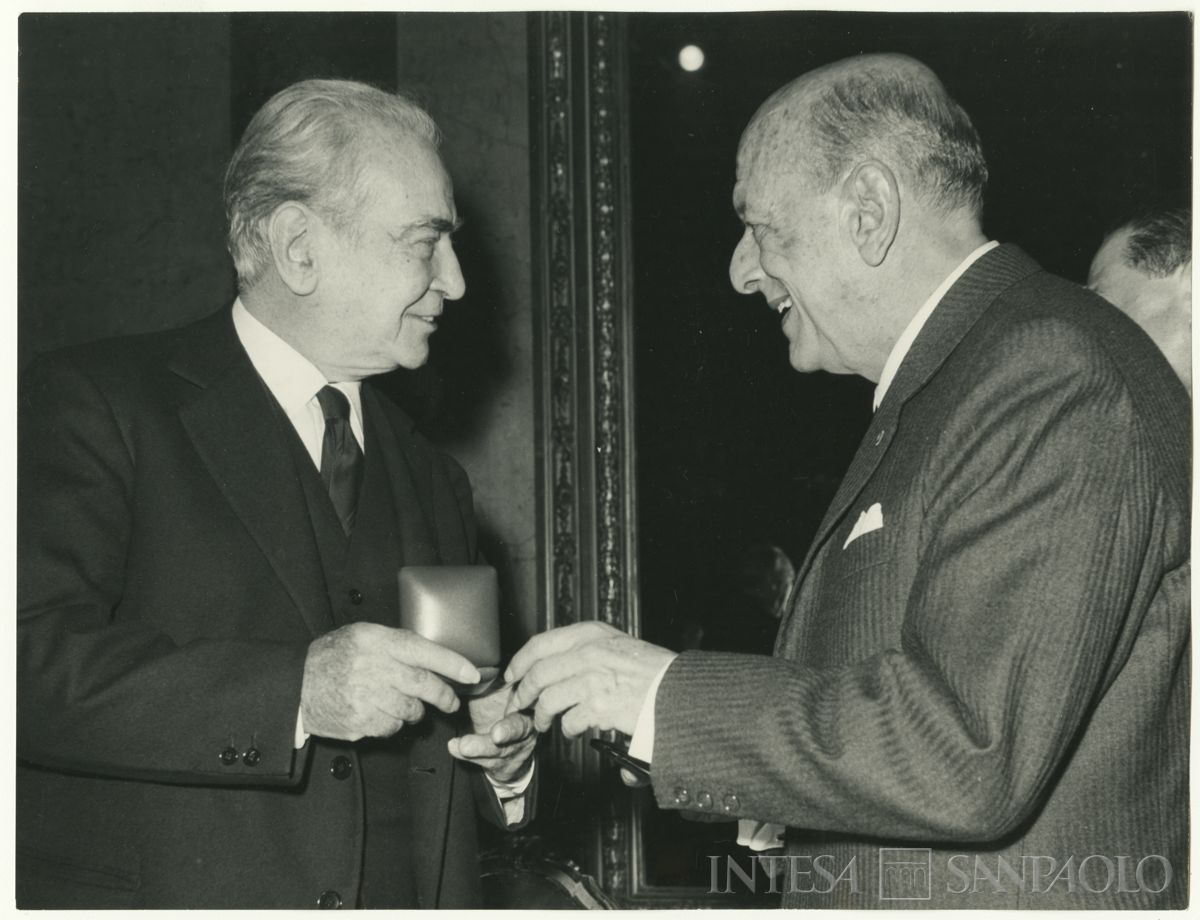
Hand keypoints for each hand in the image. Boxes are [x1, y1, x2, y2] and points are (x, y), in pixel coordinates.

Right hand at [300, 622, 479, 740]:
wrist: (295, 685)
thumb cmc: (334, 657)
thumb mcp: (362, 635)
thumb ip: (395, 643)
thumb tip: (437, 657)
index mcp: (376, 641)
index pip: (424, 650)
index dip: (453, 663)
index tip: (472, 674)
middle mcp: (372, 667)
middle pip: (423, 684)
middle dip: (444, 695)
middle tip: (451, 701)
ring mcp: (365, 697)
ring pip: (411, 710)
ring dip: (417, 711)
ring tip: (410, 706)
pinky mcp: (359, 722)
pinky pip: (392, 727)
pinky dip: (395, 724)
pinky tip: (384, 715)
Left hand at [448, 683, 537, 782]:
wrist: (511, 747)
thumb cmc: (503, 708)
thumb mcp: (505, 688)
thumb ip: (500, 675)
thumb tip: (482, 651)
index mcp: (527, 704)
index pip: (531, 698)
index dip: (527, 697)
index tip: (518, 698)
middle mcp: (523, 727)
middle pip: (520, 728)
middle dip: (509, 731)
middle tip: (497, 733)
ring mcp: (511, 747)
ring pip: (498, 750)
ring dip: (480, 746)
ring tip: (464, 745)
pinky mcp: (498, 762)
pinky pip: (482, 760)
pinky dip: (467, 754)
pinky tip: (455, 748)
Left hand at [505, 622, 676, 737]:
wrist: (681, 691)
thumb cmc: (654, 671)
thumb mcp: (618, 646)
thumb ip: (588, 650)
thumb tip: (557, 664)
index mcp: (592, 634)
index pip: (541, 643)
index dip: (520, 662)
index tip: (511, 675)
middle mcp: (589, 651)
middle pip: (538, 674)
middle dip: (522, 694)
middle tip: (518, 706)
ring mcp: (593, 679)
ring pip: (548, 699)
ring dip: (541, 716)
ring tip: (544, 723)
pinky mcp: (600, 706)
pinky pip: (569, 721)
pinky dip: (568, 730)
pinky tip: (575, 731)